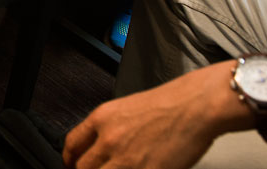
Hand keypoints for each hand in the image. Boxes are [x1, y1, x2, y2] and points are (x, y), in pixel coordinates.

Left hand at [62, 64, 242, 168]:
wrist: (196, 106)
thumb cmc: (170, 104)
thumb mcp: (127, 108)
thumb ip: (110, 128)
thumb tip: (101, 145)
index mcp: (102, 119)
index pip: (72, 145)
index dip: (70, 159)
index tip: (73, 164)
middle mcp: (109, 139)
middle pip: (83, 168)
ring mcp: (127, 159)